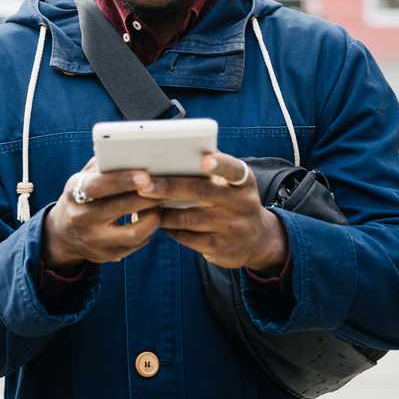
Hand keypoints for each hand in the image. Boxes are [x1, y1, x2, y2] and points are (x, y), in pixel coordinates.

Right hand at [42, 156, 163, 270]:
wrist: (64, 233)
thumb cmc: (83, 196)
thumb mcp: (84, 178)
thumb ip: (103, 165)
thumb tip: (131, 151)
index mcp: (74, 193)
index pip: (98, 186)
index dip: (122, 180)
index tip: (146, 176)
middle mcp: (81, 218)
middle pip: (120, 208)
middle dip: (148, 197)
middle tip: (168, 186)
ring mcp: (94, 240)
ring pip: (133, 233)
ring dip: (153, 217)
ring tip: (163, 203)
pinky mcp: (107, 256)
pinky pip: (136, 244)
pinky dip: (149, 230)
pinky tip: (154, 217)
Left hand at [139, 151, 287, 271]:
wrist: (258, 241)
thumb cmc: (233, 201)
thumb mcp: (234, 185)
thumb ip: (213, 169)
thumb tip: (176, 150)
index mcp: (243, 182)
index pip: (233, 170)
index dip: (220, 164)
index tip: (205, 160)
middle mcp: (241, 204)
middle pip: (200, 192)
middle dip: (169, 187)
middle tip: (144, 184)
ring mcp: (231, 228)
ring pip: (188, 218)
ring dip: (161, 211)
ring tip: (140, 203)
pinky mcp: (220, 247)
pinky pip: (186, 237)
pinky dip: (168, 228)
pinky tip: (154, 221)